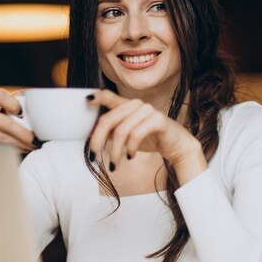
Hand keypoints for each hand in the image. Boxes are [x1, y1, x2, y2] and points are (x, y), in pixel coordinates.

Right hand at [0, 88, 35, 152]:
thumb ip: (14, 106)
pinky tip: (15, 154)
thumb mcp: (0, 111)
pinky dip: (5, 152)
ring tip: (29, 148)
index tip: (21, 113)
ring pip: (0, 137)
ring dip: (18, 145)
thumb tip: (36, 104)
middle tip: (33, 140)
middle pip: (3, 122)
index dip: (12, 103)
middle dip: (22, 133)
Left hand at [87, 90, 206, 182]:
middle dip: (97, 140)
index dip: (97, 97)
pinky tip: (130, 157)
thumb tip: (93, 134)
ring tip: (115, 165)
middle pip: (108, 120)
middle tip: (93, 157)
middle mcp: (136, 104)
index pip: (109, 96)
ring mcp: (148, 110)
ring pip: (121, 130)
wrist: (176, 145)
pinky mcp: (158, 120)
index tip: (86, 102)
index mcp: (127, 105)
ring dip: (115, 151)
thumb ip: (112, 131)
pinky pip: (136, 134)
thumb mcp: (127, 135)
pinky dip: (130, 148)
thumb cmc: (150, 138)